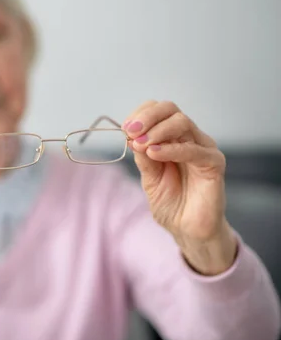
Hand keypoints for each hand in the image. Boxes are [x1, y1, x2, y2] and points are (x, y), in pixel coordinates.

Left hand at [123, 101, 236, 274]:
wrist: (187, 229)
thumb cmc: (170, 202)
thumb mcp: (149, 177)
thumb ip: (143, 156)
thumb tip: (132, 136)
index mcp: (173, 137)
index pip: (158, 110)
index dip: (140, 114)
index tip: (125, 128)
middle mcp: (190, 138)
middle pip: (170, 109)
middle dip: (147, 117)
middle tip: (130, 132)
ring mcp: (203, 148)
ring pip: (182, 123)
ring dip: (157, 131)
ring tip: (140, 145)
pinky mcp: (214, 163)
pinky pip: (194, 149)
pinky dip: (171, 149)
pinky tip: (153, 154)